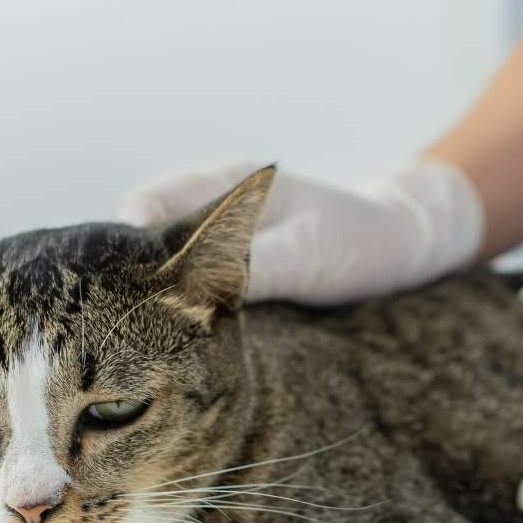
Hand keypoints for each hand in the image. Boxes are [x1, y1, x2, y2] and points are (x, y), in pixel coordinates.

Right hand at [117, 160, 483, 304]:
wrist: (407, 245)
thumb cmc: (361, 242)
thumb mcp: (305, 257)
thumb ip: (245, 270)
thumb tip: (182, 294)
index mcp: (224, 184)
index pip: (144, 207)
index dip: (121, 249)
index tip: (114, 294)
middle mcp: (212, 204)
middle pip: (140, 238)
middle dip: (126, 278)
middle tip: (118, 328)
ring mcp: (219, 235)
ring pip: (160, 264)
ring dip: (150, 295)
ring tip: (142, 338)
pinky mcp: (233, 266)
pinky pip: (189, 283)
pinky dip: (177, 307)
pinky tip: (176, 338)